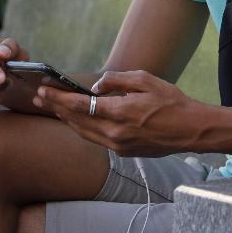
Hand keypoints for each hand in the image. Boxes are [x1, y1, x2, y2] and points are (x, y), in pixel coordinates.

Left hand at [34, 70, 203, 156]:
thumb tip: (94, 85)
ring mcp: (118, 146)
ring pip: (83, 132)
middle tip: (39, 98)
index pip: (78, 106)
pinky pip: (95, 139)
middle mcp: (115, 133)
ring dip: (66, 120)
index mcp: (119, 113)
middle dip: (55, 108)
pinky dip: (82, 128)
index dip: (57, 98)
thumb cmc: (171, 101)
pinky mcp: (123, 152)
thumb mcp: (145, 80)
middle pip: (75, 121)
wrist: (191, 130)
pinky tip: (76, 120)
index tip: (43, 90)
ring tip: (52, 108)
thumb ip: (115, 80)